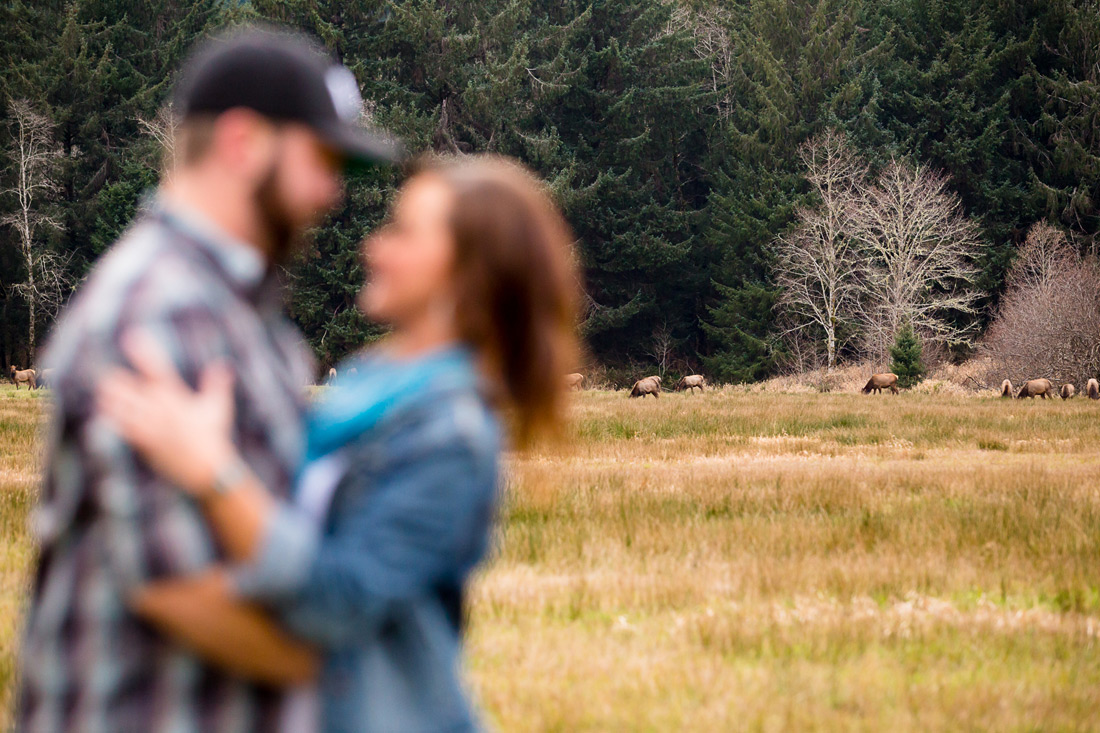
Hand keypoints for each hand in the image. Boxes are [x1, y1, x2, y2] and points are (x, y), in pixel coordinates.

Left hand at [95, 330, 238, 497]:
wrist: (205, 469)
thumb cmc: (213, 437)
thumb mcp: (218, 408)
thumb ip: (217, 384)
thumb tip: (223, 365)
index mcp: (175, 397)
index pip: (156, 368)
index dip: (143, 351)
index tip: (131, 336)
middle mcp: (158, 409)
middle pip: (124, 386)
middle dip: (116, 380)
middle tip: (111, 377)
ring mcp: (148, 426)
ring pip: (116, 405)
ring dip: (109, 396)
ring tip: (105, 391)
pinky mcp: (142, 441)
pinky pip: (118, 426)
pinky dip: (110, 416)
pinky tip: (104, 409)